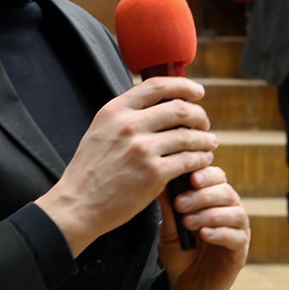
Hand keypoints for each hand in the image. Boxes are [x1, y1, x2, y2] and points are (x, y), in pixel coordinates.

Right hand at [36, 77, 217, 256]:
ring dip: (205, 139)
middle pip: (179, 109)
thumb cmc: (90, 170)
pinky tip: (201, 161)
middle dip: (199, 115)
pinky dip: (200, 159)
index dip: (183, 86)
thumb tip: (156, 105)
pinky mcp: (154, 173)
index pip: (157, 86)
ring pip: (188, 136)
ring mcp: (142, 149)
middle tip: (204, 124)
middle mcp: (129, 125)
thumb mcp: (100, 131)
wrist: (79, 203)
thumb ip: (124, 116)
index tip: (198, 92)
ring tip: (209, 144)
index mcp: (115, 111)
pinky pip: (188, 160)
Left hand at [157, 165, 248, 289]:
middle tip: (180, 204)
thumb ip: (168, 208)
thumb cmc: (178, 251)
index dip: (206, 175)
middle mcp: (228, 210)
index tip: (190, 178)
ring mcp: (237, 229)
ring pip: (235, 212)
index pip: (216, 177)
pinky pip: (237, 237)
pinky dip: (220, 233)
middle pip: (226, 192)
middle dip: (202, 196)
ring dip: (210, 214)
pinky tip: (204, 234)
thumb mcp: (168, 228)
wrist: (184, 284)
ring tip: (188, 223)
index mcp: (212, 198)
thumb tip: (161, 183)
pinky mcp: (240, 250)